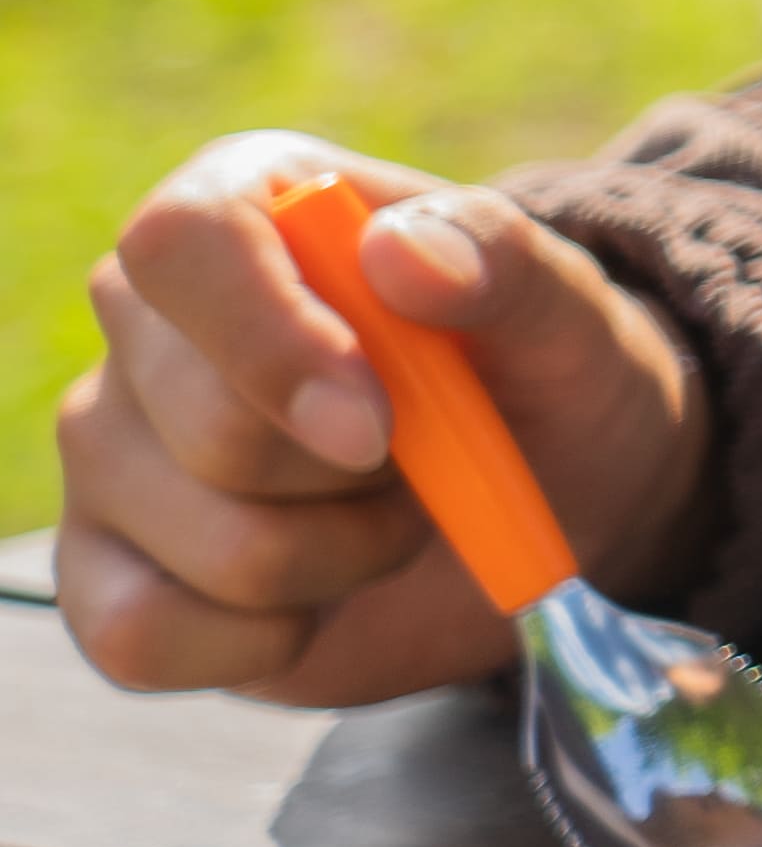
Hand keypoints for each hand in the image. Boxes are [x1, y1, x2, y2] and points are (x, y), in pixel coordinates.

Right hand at [55, 131, 713, 704]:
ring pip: (207, 546)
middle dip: (363, 477)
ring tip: (393, 513)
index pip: (183, 244)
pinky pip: (141, 636)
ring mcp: (113, 453)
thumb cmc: (546, 371)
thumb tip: (401, 252)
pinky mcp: (109, 575)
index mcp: (242, 207)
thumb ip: (501, 262)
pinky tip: (324, 599)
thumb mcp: (568, 307)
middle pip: (206, 425)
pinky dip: (268, 640)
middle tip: (428, 456)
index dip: (271, 338)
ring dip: (345, 558)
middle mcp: (146, 324)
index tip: (378, 422)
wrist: (556, 490)